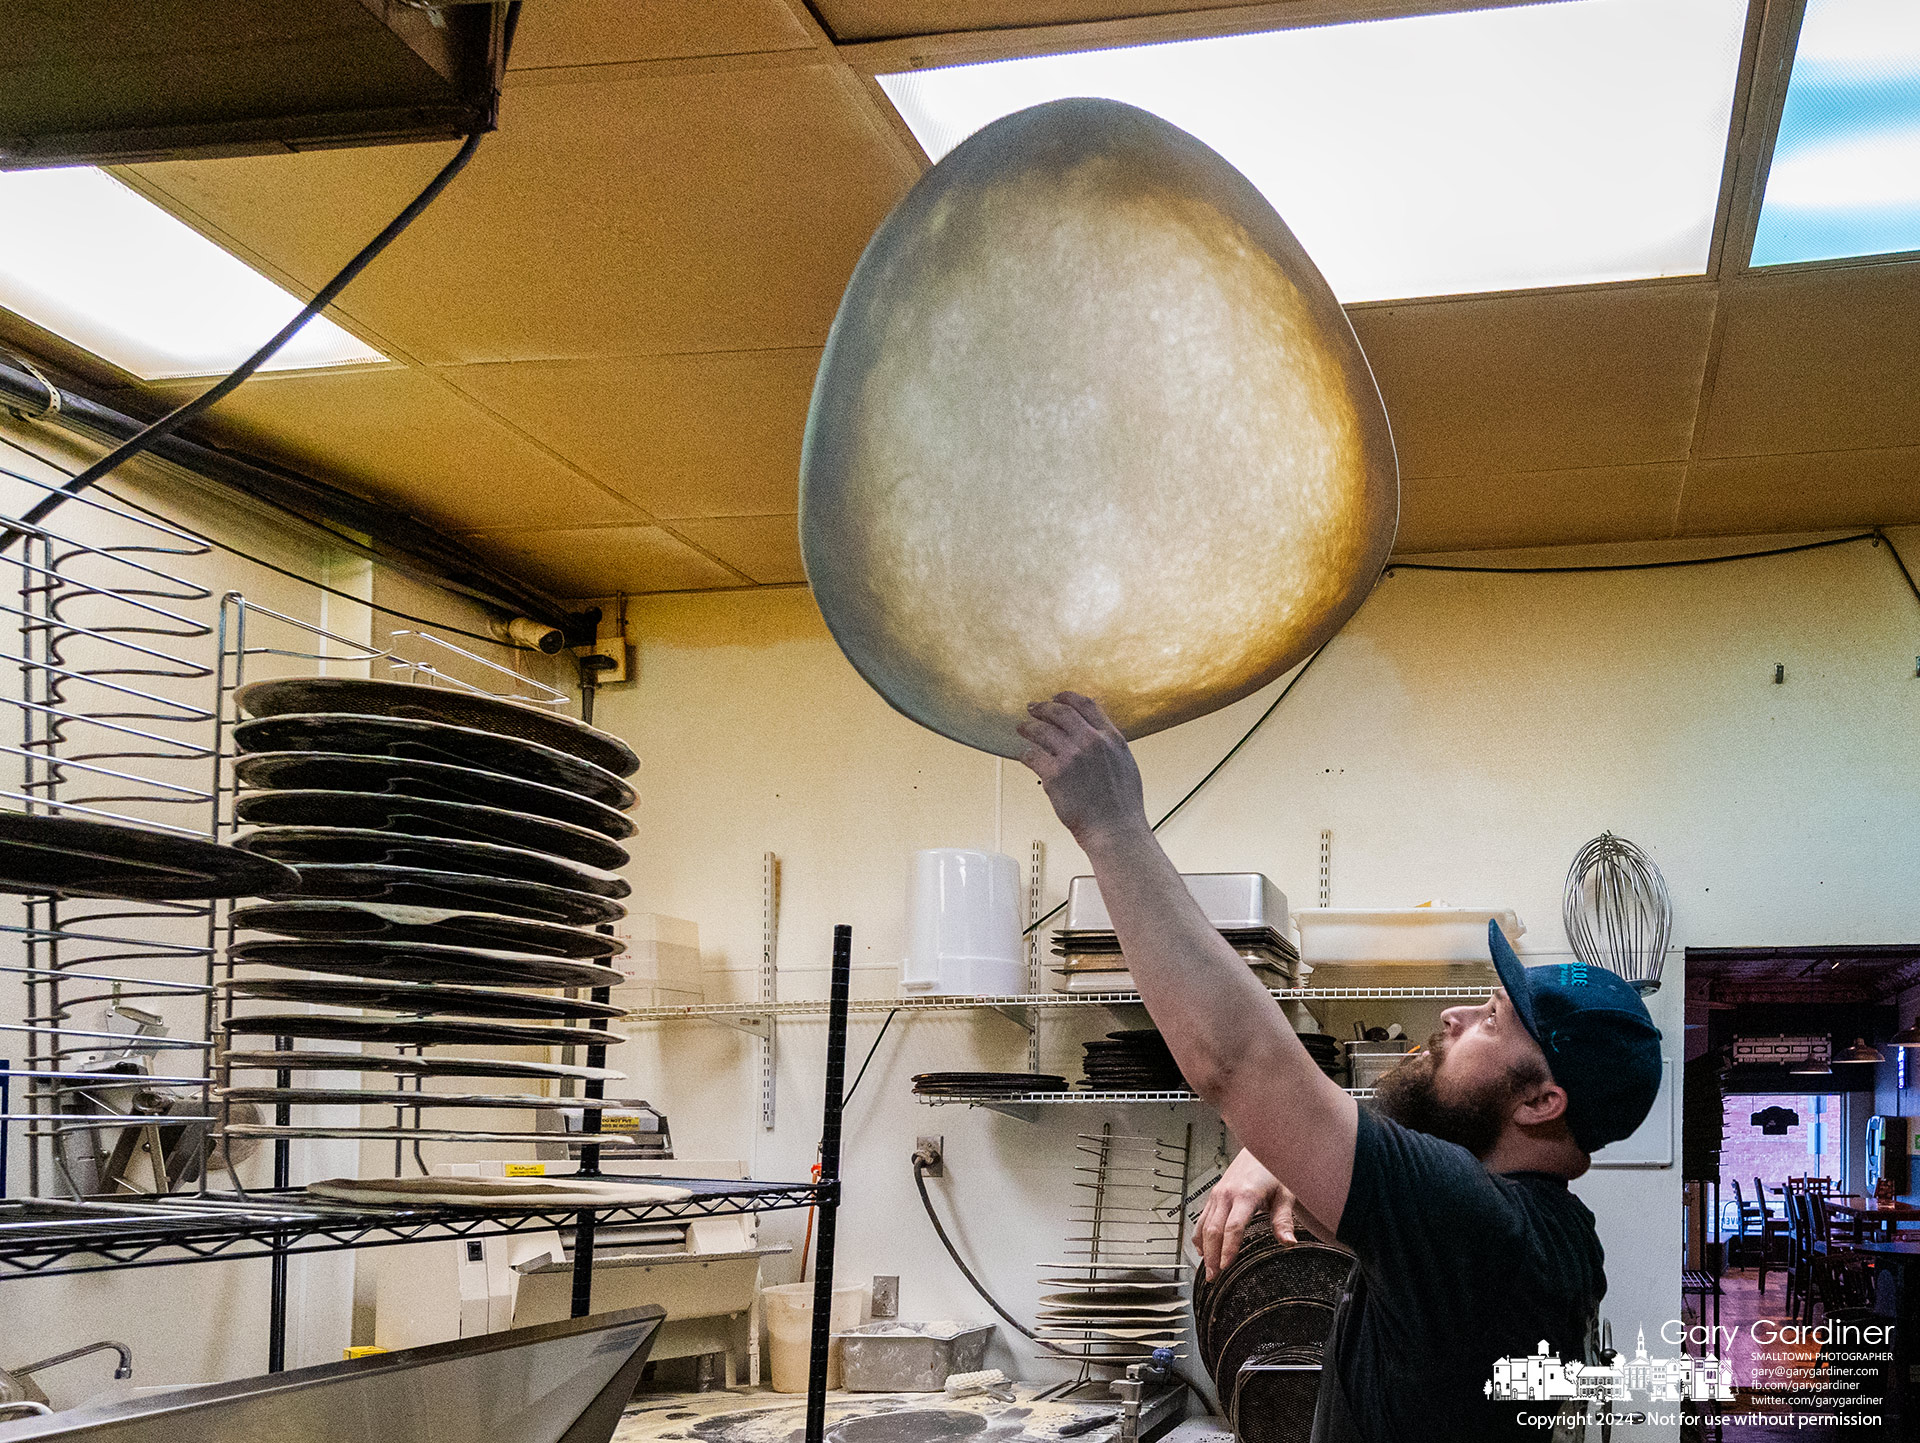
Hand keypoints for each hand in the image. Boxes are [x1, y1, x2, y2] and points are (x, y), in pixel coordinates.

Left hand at [1015, 692, 1147, 844]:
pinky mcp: (1054, 774)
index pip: (1086, 705)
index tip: (1058, 697)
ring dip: (1028, 727)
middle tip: (1033, 708)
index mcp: (1111, 738)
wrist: (1115, 830)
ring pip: (1041, 731)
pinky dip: (1025, 753)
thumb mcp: (1126, 764)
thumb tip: (1097, 735)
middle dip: (1043, 708)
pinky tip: (1023, 754)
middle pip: (1060, 712)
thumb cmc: (1122, 806)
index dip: (1068, 697)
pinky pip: (1032, 755)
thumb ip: (1110, 745)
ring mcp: (1072, 757)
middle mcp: (1091, 742)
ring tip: (1022, 728)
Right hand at [1196, 1149, 1281, 1279]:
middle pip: (1214, 1230)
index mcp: (1246, 1194)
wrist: (1262, 1146)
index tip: (1226, 1266)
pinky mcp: (1214, 1194)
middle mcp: (1227, 1194)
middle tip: (1213, 1276)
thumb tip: (1289, 1242)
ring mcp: (1218, 1193)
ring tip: (1207, 1269)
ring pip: (1204, 1225)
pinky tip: (1202, 1249)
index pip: (1233, 1227)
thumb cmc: (1275, 1169)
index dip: (1228, 1248)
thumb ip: (1284, 1219)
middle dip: (1212, 1255)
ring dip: (1203, 1249)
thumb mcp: (1286, 1193)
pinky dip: (1200, 1235)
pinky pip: (1202, 1217)